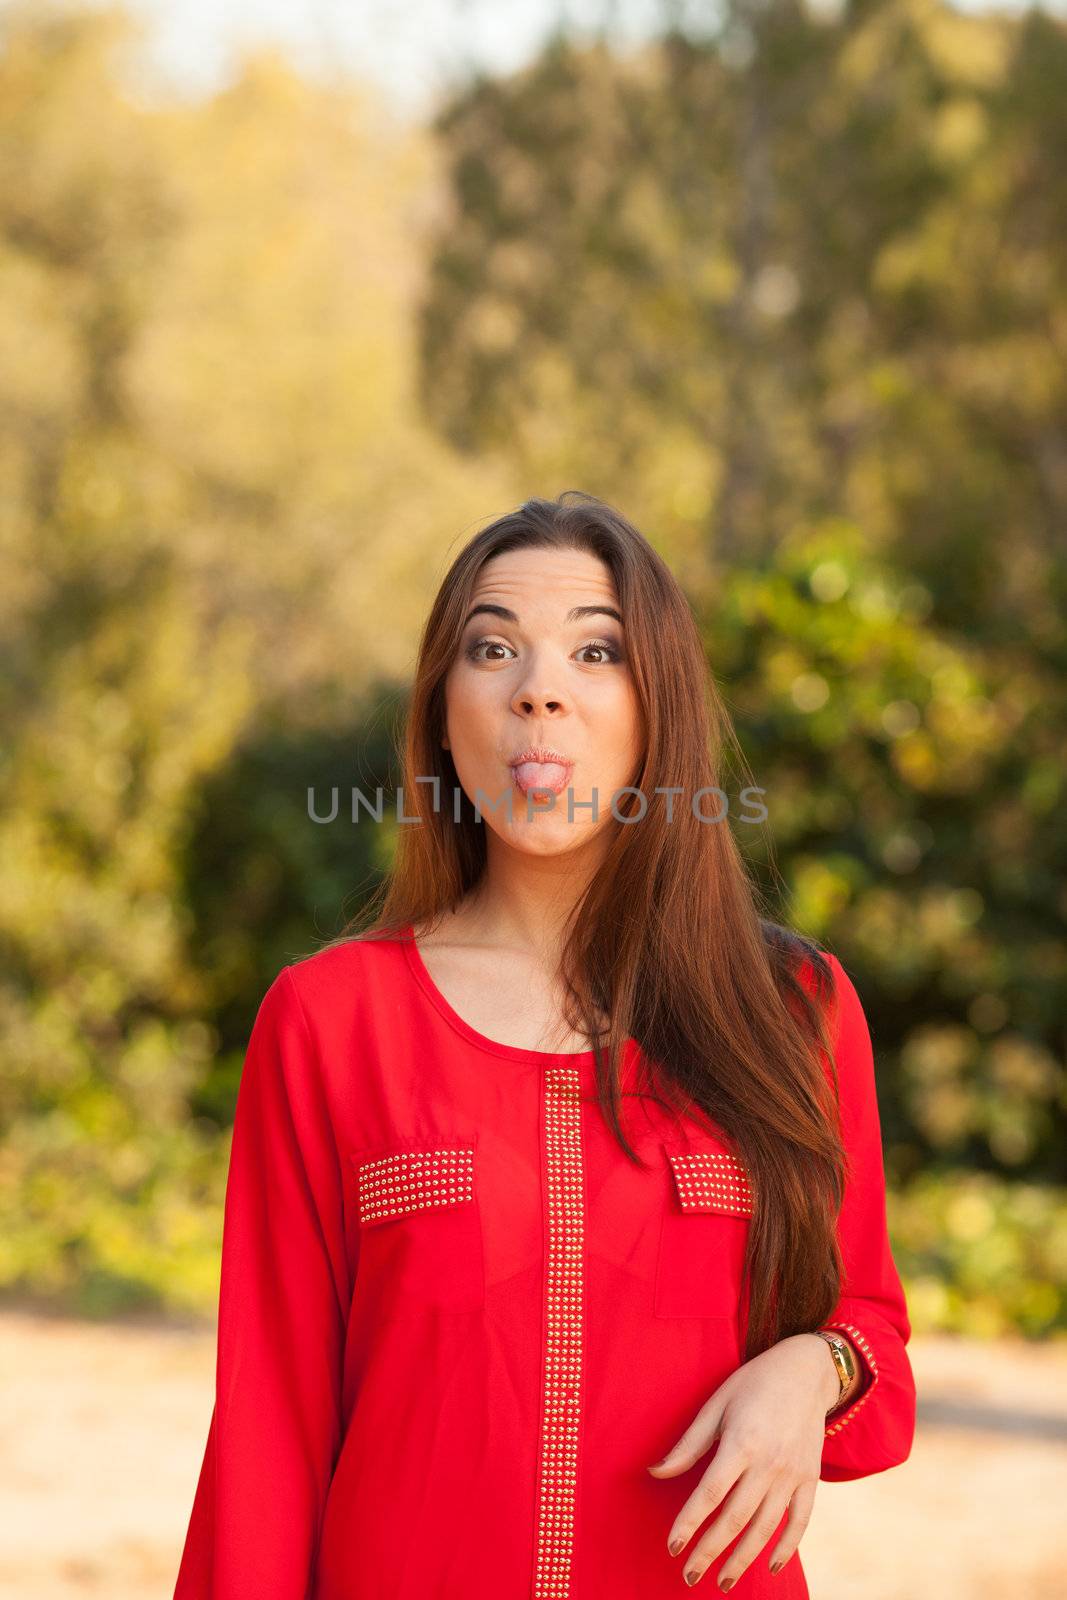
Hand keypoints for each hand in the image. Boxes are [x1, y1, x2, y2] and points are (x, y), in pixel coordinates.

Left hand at [646, 1333, 839, 1587]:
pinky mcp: (810, 1479)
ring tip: (723, 1582)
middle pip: (735, 1518)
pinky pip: (800, 1521)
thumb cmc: (753, 1383)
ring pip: (765, 1528)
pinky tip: (772, 1566)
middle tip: (689, 1577)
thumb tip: (656, 1473)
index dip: (689, 1523)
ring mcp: (792, 1474)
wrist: (806, 1371)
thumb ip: (688, 1444)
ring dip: (744, 1559)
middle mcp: (769, 1463)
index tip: (672, 1547)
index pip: (709, 1494)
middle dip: (710, 1552)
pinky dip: (787, 1547)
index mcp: (741, 1442)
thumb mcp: (716, 1404)